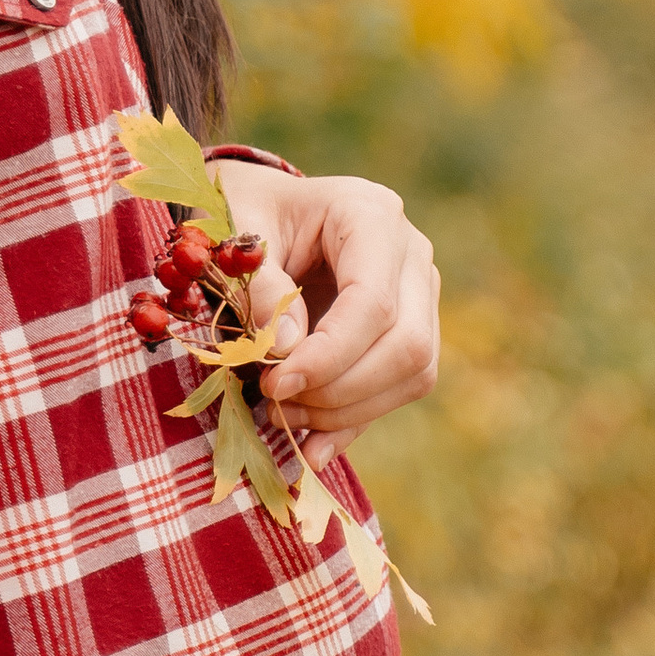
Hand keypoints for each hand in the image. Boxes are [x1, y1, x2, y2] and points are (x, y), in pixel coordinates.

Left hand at [210, 163, 441, 468]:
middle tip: (275, 400)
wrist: (265, 209)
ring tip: (283, 413)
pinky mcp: (411, 328)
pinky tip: (313, 446)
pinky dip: (355, 421)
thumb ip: (259, 284)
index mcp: (370, 213)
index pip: (374, 301)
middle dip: (340, 388)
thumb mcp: (234, 233)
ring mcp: (420, 292)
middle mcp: (411, 253)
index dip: (330, 354)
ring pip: (414, 371)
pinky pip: (402, 387)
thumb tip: (288, 348)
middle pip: (407, 343)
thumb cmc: (245, 212)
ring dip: (347, 409)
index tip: (275, 384)